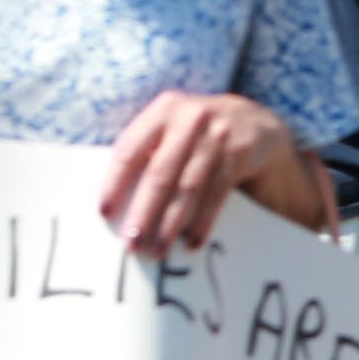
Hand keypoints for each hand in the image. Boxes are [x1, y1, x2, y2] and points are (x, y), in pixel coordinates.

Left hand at [97, 91, 292, 252]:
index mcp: (163, 110)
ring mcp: (216, 136)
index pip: (130, 149)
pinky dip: (203, 221)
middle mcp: (189, 119)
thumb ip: (148, 150)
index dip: (115, 182)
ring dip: (171, 223)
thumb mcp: (173, 128)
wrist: (253, 121)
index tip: (105, 213)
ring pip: (188, 187)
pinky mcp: (240, 153)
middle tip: (132, 244)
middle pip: (160, 173)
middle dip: (144, 212)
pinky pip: (217, 194)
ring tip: (158, 249)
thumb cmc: (197, 134)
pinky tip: (192, 243)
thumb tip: (117, 202)